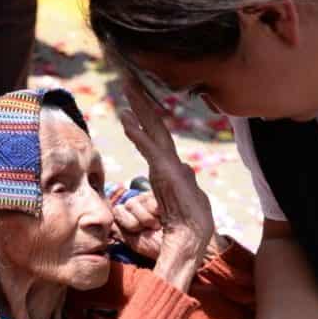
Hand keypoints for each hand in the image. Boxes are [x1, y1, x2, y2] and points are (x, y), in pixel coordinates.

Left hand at [118, 75, 214, 266]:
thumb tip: (183, 168)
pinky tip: (127, 120)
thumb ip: (180, 181)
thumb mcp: (183, 197)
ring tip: (127, 89)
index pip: (155, 134)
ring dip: (138, 109)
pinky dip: (138, 134)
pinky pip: (149, 150)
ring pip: (151, 131)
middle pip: (153, 124)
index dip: (144, 114)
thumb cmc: (189, 223)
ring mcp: (167, 166)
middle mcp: (167, 161)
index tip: (133, 96)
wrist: (191, 239)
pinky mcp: (166, 173)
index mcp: (168, 165)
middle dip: (141, 101)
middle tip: (128, 79)